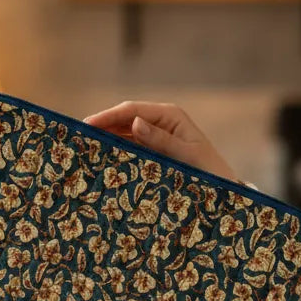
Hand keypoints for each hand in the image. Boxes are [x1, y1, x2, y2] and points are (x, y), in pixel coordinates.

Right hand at [85, 101, 237, 182]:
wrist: (223, 189)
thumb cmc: (209, 169)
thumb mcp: (186, 154)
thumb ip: (161, 139)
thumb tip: (135, 122)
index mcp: (169, 115)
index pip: (132, 110)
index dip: (108, 116)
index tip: (87, 124)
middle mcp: (160, 123)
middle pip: (124, 120)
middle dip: (102, 126)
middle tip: (77, 135)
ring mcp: (155, 137)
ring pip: (124, 134)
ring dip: (106, 139)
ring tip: (83, 147)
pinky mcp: (152, 152)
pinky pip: (130, 148)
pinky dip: (115, 151)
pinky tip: (100, 157)